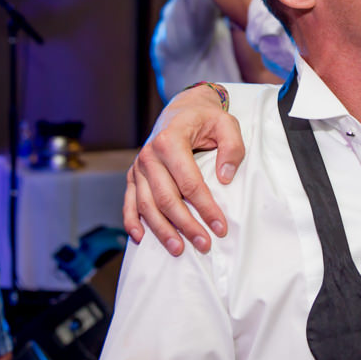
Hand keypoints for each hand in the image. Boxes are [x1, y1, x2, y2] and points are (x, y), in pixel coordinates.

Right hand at [124, 83, 245, 253]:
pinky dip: (132, 220)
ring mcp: (138, 166)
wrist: (181, 110)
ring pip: (146, 204)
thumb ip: (232, 147)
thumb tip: (225, 177)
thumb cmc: (204, 119)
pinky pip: (129, 201)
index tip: (220, 227)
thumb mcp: (226, 124)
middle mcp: (150, 155)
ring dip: (161, 230)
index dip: (205, 207)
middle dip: (186, 225)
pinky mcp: (133, 175)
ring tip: (178, 249)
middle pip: (166, 198)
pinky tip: (141, 238)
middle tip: (204, 244)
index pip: (189, 182)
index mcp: (171, 141)